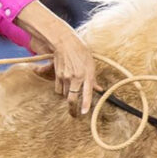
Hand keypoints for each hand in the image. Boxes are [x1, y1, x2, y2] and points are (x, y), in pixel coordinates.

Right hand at [15, 0, 95, 115]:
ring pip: (66, 95)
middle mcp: (76, 77)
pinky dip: (61, 91)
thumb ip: (93, 79)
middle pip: (72, 98)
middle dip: (73, 109)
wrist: (64, 42)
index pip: (87, 93)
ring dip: (68, 97)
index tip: (83, 113)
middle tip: (74, 115)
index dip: (85, 104)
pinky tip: (65, 86)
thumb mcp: (91, 64)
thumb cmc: (80, 51)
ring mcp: (66, 77)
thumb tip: (99, 89)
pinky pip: (59, 89)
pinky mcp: (58, 76)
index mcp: (87, 74)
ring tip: (72, 94)